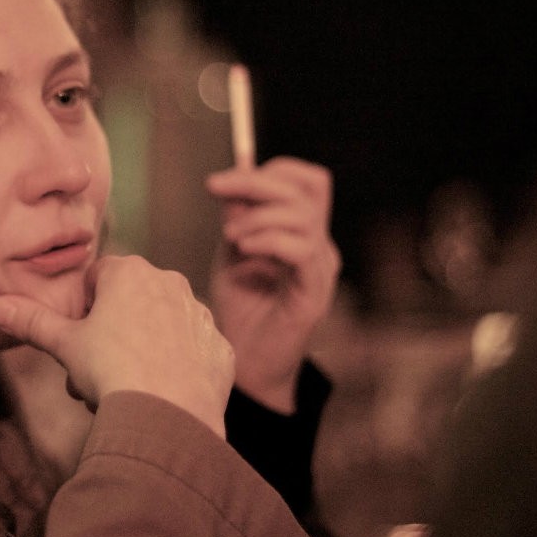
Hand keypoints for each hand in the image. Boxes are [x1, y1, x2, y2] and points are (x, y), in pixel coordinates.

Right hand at [0, 254, 234, 437]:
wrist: (168, 415)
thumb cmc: (112, 369)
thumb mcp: (64, 345)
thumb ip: (32, 322)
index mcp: (131, 272)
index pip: (98, 278)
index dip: (83, 310)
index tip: (78, 340)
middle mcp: (171, 283)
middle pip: (130, 303)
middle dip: (111, 335)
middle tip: (94, 374)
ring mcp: (200, 316)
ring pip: (162, 328)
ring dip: (143, 350)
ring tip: (125, 390)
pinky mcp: (220, 348)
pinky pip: (193, 353)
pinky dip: (177, 369)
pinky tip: (161, 394)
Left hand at [206, 156, 340, 413]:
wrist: (246, 366)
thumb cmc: (241, 311)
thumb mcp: (234, 252)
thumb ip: (240, 217)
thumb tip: (237, 175)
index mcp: (305, 233)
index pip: (308, 182)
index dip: (270, 170)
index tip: (224, 182)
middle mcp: (320, 247)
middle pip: (304, 190)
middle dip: (254, 181)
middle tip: (215, 187)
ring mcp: (321, 270)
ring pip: (303, 216)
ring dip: (257, 217)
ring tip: (231, 236)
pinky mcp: (314, 293)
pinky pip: (303, 250)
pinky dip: (269, 240)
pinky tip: (243, 248)